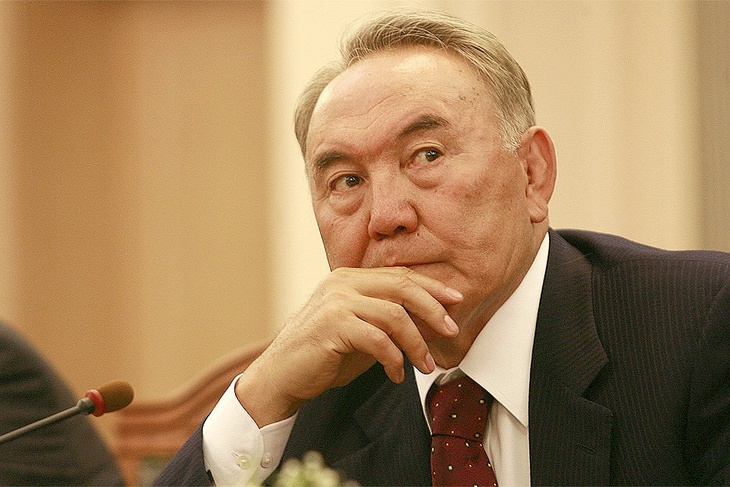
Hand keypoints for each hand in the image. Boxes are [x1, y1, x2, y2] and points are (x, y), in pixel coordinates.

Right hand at [235, 266, 462, 425]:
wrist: (281, 376)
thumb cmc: (322, 355)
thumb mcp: (362, 332)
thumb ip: (390, 321)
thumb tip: (432, 321)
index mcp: (349, 278)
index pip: (400, 275)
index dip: (431, 286)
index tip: (456, 300)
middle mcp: (342, 283)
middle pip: (402, 287)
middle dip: (433, 309)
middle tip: (452, 331)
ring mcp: (336, 302)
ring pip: (395, 315)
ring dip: (417, 342)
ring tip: (426, 364)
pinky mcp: (332, 325)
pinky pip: (378, 340)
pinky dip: (394, 359)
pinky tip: (396, 374)